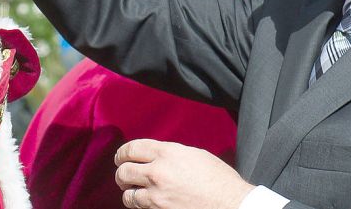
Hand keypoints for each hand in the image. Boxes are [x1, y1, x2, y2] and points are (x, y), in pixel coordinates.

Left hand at [114, 139, 254, 208]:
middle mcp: (158, 172)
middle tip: (124, 175)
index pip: (132, 148)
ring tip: (134, 192)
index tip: (121, 157)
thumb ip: (171, 154)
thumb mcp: (195, 155)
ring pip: (128, 195)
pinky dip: (141, 207)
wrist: (230, 204)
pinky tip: (147, 203)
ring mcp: (157, 196)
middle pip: (124, 171)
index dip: (122, 153)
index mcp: (167, 153)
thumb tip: (155, 156)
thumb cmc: (218, 179)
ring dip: (130, 193)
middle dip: (121, 173)